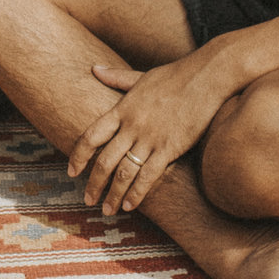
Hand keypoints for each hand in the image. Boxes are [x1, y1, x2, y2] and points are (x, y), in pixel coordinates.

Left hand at [72, 54, 233, 214]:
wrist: (206, 77)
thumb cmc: (175, 75)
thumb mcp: (140, 76)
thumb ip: (116, 78)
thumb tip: (94, 68)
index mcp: (122, 110)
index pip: (91, 136)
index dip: (78, 156)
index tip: (72, 172)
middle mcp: (132, 126)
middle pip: (105, 160)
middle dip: (94, 184)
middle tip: (88, 200)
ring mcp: (151, 138)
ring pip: (125, 172)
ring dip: (114, 194)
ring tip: (108, 210)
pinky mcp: (170, 148)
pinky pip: (149, 175)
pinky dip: (138, 193)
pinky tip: (131, 205)